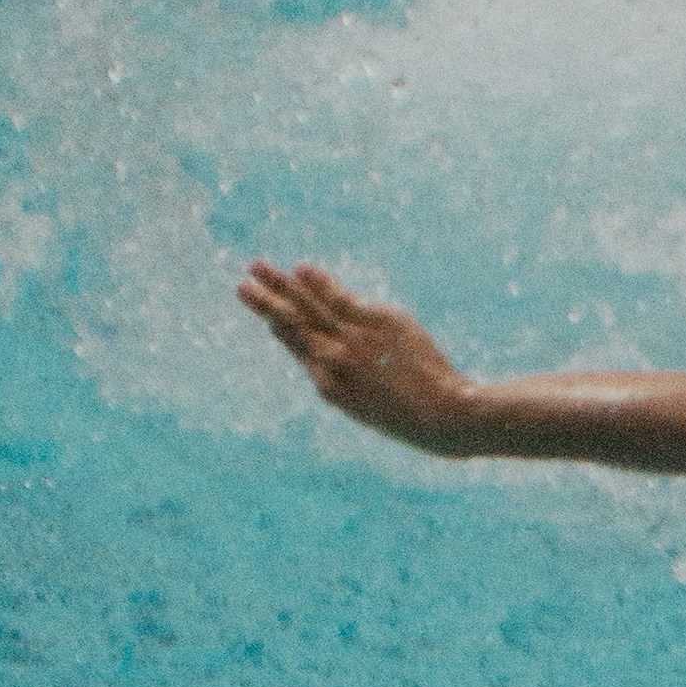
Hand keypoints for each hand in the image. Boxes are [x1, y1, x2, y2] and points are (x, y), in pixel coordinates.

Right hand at [238, 259, 474, 451]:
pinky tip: (301, 269)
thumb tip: (328, 366)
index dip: (281, 330)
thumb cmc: (413, 418)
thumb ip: (347, 382)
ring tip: (256, 268)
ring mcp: (353, 340)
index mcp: (329, 388)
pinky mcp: (378, 322)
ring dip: (280, 286)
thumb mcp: (369, 408)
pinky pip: (340, 298)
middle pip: (292, 325)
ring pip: (308, 307)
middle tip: (240, 287)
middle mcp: (333, 361)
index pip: (299, 350)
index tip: (267, 316)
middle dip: (265, 305)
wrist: (444, 416)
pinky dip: (320, 283)